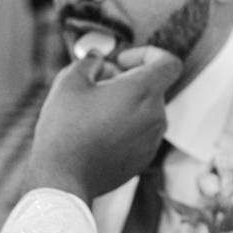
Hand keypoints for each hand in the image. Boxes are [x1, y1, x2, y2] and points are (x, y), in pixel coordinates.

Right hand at [19, 46, 182, 202]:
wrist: (63, 179)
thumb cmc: (66, 129)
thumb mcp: (70, 81)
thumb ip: (90, 61)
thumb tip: (99, 59)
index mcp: (143, 91)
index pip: (169, 63)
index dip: (148, 54)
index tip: (123, 61)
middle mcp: (156, 115)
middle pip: (152, 87)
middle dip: (128, 80)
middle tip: (97, 85)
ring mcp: (153, 140)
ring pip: (146, 110)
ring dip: (126, 104)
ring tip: (94, 111)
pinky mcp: (144, 159)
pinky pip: (142, 133)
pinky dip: (126, 126)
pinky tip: (98, 133)